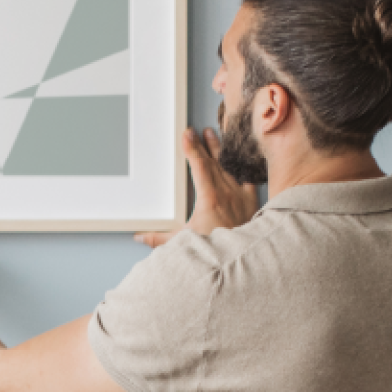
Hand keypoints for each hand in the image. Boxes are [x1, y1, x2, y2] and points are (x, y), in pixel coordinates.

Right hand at [135, 127, 258, 246]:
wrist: (243, 260)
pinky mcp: (252, 201)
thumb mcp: (184, 243)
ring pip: (229, 165)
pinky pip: (247, 176)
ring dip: (219, 150)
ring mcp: (241, 195)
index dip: (192, 148)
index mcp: (209, 198)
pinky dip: (240, 165)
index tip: (186, 134)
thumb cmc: (215, 251)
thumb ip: (159, 239)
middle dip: (202, 144)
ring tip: (213, 134)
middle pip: (212, 161)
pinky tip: (237, 158)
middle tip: (195, 131)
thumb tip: (139, 237)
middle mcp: (227, 192)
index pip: (199, 165)